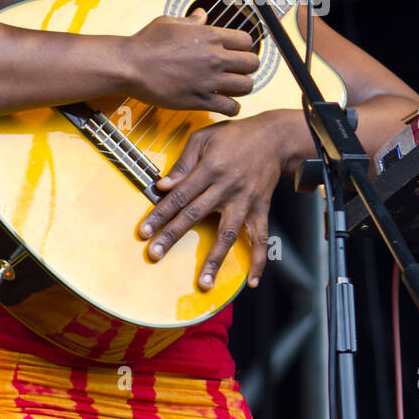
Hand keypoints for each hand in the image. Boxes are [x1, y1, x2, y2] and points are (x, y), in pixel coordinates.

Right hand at [122, 8, 258, 115]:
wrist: (130, 66)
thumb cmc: (146, 43)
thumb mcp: (170, 22)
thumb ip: (191, 21)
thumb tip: (201, 15)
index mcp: (210, 36)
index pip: (247, 41)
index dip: (244, 47)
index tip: (236, 53)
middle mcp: (214, 57)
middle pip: (253, 64)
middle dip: (247, 67)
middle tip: (237, 71)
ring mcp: (208, 80)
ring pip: (246, 86)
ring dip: (241, 88)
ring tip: (231, 88)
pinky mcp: (199, 100)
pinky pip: (230, 107)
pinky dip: (231, 107)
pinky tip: (224, 104)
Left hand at [138, 112, 290, 290]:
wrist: (274, 137)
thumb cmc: (234, 136)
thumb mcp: (204, 138)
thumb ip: (183, 162)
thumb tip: (163, 185)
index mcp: (210, 169)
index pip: (179, 195)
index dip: (160, 214)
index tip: (143, 232)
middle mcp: (226, 187)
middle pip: (195, 215)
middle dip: (173, 236)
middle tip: (155, 254)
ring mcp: (245, 201)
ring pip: (228, 233)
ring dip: (215, 259)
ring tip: (204, 283)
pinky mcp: (261, 209)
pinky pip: (261, 238)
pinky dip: (259, 260)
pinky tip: (252, 281)